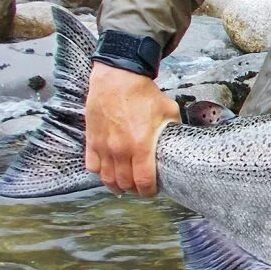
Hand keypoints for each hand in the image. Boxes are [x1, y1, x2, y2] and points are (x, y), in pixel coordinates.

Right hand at [84, 63, 180, 196]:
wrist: (118, 78)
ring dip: (116, 185)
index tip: (153, 191)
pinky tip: (108, 172)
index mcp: (141, 145)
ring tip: (125, 185)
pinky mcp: (91, 140)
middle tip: (141, 188)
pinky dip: (100, 172)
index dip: (149, 191)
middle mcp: (120, 150)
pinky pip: (92, 165)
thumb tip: (179, 140)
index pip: (144, 181)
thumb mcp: (169, 111)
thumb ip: (173, 130)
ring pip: (106, 178)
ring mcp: (103, 146)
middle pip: (125, 183)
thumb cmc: (144, 93)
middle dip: (135, 190)